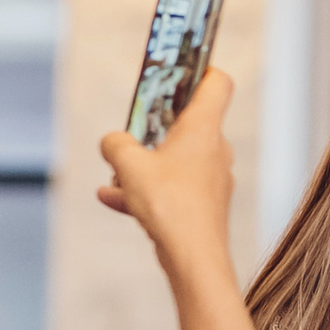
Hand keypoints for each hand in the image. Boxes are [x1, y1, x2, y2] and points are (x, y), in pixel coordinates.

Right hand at [99, 70, 235, 273]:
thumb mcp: (129, 165)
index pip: (217, 82)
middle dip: (155, 125)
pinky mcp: (204, 205)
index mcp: (204, 128)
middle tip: (131, 130)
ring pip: (174, 159)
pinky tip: (112, 199)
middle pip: (189, 122)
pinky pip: (171, 188)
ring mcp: (211, 178)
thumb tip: (113, 141)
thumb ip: (116, 144)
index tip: (179, 70)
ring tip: (115, 177)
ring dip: (144, 164)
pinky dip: (145, 191)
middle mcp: (214, 149)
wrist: (193, 259)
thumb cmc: (169, 205)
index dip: (201, 70)